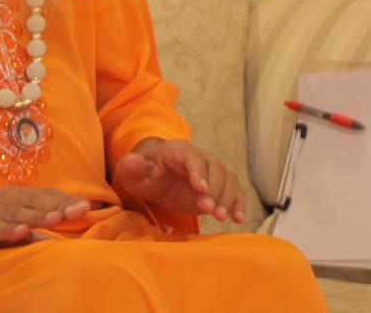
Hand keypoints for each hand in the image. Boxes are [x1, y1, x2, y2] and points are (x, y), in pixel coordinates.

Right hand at [0, 186, 90, 252]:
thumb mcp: (3, 219)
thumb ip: (28, 227)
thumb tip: (53, 240)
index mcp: (15, 198)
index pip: (44, 197)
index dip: (65, 200)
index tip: (88, 206)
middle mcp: (5, 202)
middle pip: (35, 203)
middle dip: (58, 206)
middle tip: (80, 209)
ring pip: (17, 214)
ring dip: (38, 215)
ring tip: (57, 217)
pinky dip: (6, 229)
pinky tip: (20, 231)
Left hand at [113, 138, 245, 223]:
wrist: (156, 178)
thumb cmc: (144, 174)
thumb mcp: (132, 174)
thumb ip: (131, 168)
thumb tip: (133, 162)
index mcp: (178, 151)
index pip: (192, 158)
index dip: (198, 172)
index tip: (201, 190)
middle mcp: (199, 157)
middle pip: (215, 168)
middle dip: (214, 190)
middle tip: (208, 210)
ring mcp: (211, 171)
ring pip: (228, 179)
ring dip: (227, 198)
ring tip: (220, 217)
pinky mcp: (219, 187)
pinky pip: (235, 190)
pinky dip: (239, 203)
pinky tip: (237, 218)